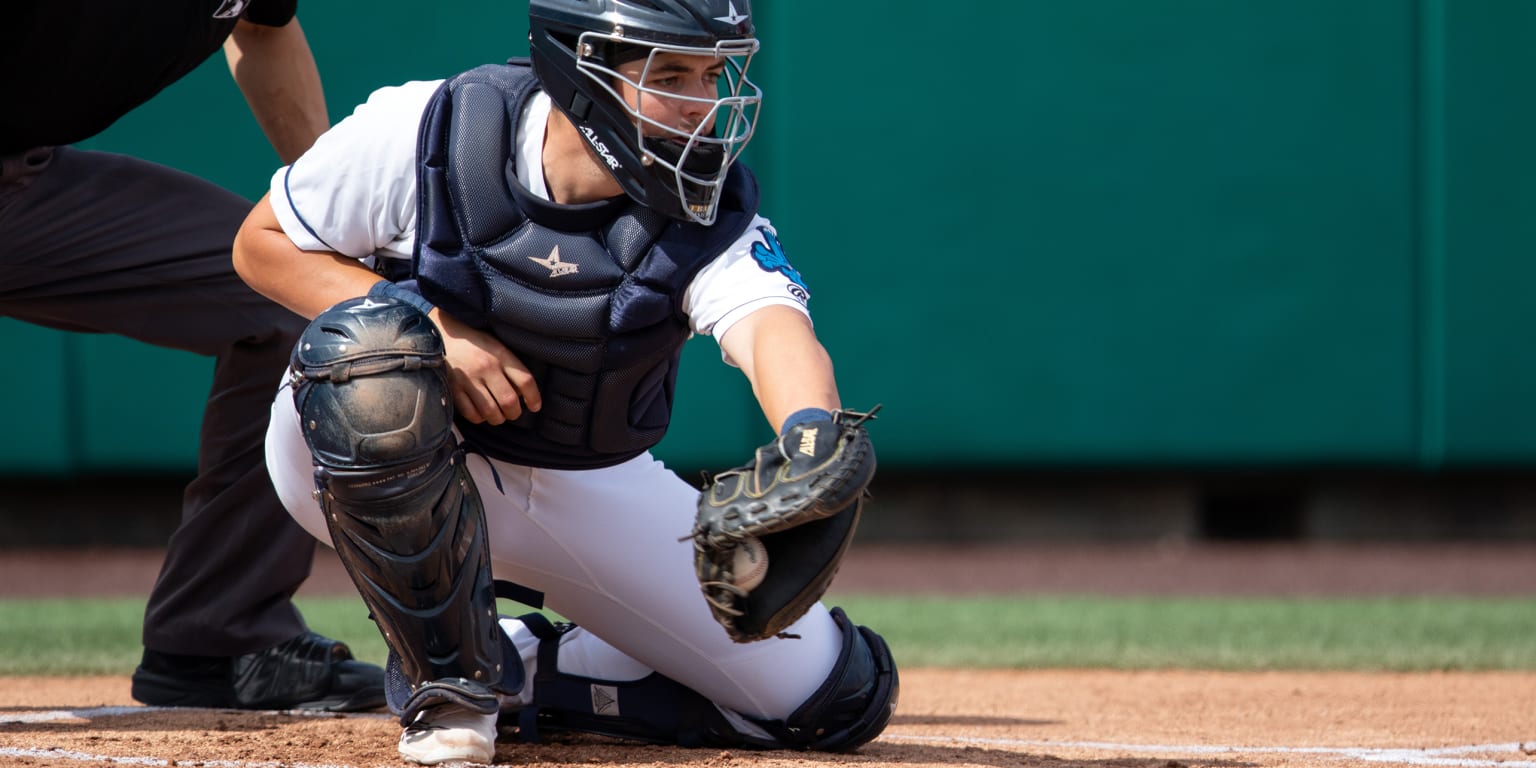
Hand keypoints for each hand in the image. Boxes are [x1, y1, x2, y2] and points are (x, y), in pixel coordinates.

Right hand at [430, 310, 540, 424]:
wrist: (441, 334)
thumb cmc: (473, 342)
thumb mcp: (495, 346)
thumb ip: (510, 366)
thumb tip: (522, 394)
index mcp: (500, 354)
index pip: (525, 380)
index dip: (534, 397)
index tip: (535, 406)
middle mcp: (486, 367)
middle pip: (509, 401)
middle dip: (515, 413)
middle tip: (514, 413)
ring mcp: (468, 379)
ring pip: (491, 411)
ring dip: (497, 418)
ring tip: (498, 415)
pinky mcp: (452, 388)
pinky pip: (471, 413)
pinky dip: (479, 418)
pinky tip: (481, 413)